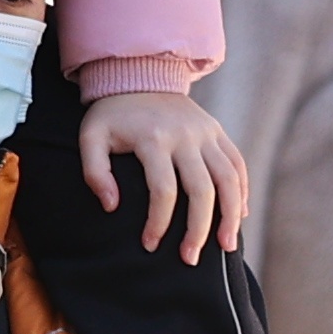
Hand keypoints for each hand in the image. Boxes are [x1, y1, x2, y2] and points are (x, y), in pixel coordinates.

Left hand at [80, 92, 249, 258]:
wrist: (140, 74)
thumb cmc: (112, 114)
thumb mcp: (91, 136)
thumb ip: (95, 172)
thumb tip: (112, 206)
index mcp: (154, 138)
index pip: (164, 190)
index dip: (158, 223)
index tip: (149, 245)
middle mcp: (186, 135)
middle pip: (202, 190)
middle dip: (198, 229)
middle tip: (190, 259)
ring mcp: (206, 133)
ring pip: (229, 178)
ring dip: (230, 216)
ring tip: (226, 247)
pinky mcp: (218, 132)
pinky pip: (237, 164)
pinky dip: (241, 192)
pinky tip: (238, 217)